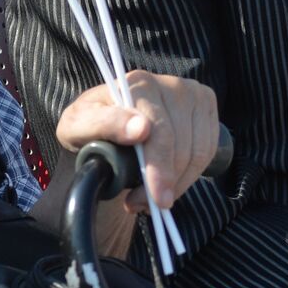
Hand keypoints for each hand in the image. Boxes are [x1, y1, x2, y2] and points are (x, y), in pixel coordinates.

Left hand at [56, 69, 218, 211]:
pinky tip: (168, 183)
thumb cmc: (90, 126)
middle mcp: (170, 83)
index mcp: (139, 84)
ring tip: (150, 197)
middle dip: (164, 181)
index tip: (156, 196)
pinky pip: (209, 151)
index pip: (158, 129)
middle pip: (180, 144)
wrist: (108, 123)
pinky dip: (191, 175)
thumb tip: (141, 129)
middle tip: (139, 204)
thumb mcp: (78, 126)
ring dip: (178, 183)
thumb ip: (102, 124)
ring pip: (198, 151)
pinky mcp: (206, 106)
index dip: (158, 165)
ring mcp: (193, 93)